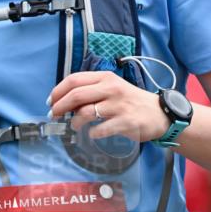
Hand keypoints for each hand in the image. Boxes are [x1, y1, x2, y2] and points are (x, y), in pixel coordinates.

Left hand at [48, 70, 170, 141]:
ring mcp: (119, 105)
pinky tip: (93, 134)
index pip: (74, 79)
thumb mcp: (111, 89)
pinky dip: (92, 133)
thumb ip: (91, 91)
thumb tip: (65, 100)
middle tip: (54, 116)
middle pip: (76, 95)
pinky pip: (100, 129)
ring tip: (75, 126)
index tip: (51, 101)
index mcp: (105, 77)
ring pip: (86, 112)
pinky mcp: (125, 122)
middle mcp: (111, 88)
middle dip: (60, 107)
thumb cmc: (129, 101)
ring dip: (75, 122)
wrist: (159, 113)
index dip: (58, 91)